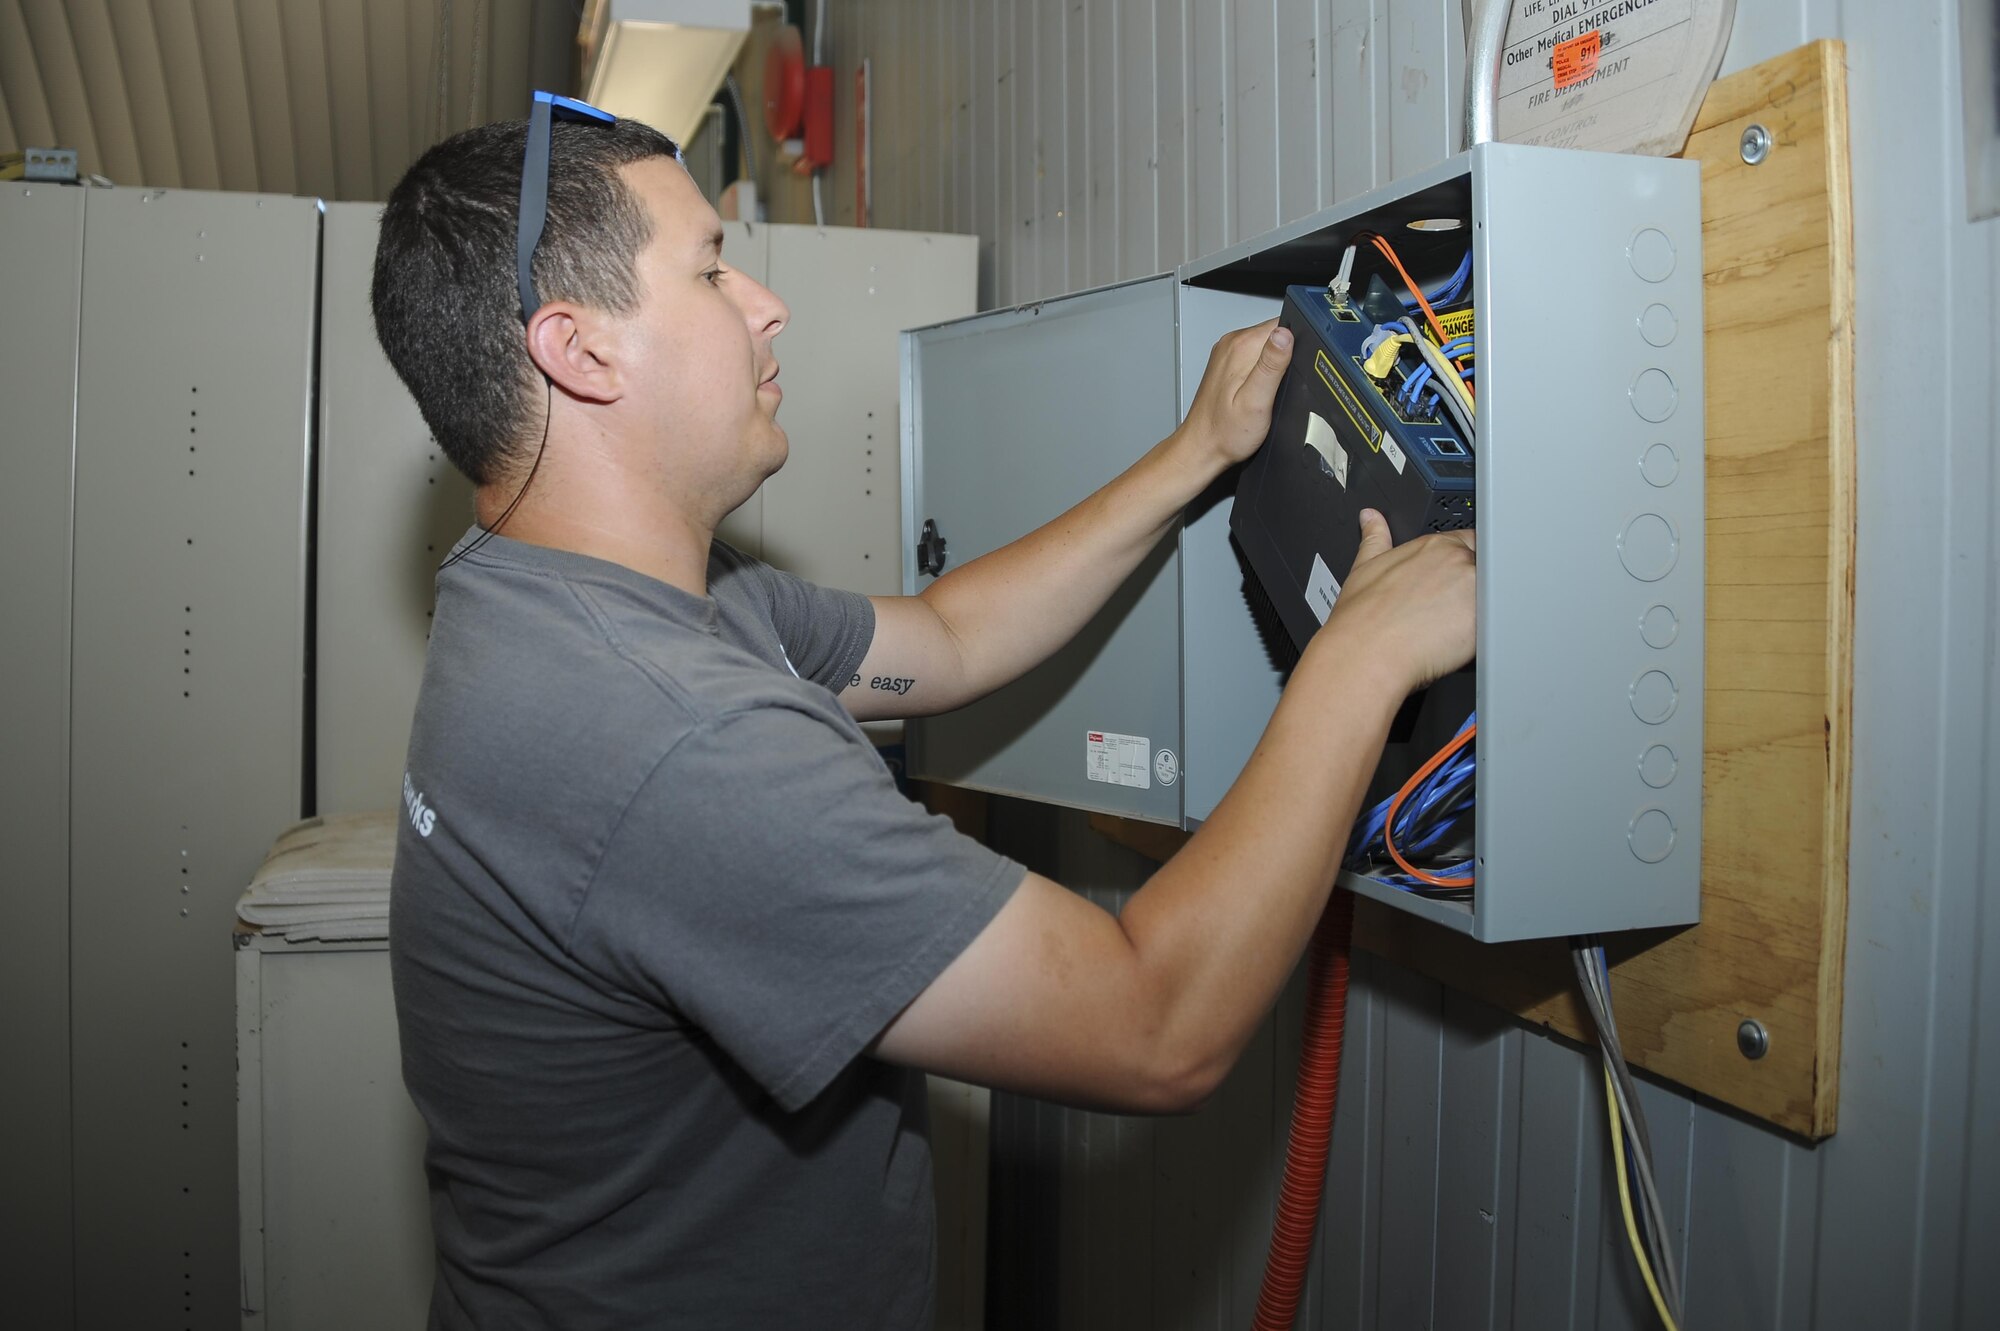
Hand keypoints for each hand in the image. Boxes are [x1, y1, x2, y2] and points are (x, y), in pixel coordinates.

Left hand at [1171, 318, 1294, 472]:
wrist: (1203, 447)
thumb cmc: (1225, 431)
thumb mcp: (1257, 400)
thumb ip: (1272, 365)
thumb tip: (1286, 334)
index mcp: (1242, 346)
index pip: (1283, 324)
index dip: (1297, 345)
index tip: (1290, 370)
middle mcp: (1232, 344)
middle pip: (1275, 334)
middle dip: (1285, 358)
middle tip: (1275, 387)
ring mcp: (1227, 353)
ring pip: (1266, 346)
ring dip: (1273, 366)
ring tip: (1264, 392)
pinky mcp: (1227, 364)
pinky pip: (1254, 357)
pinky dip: (1261, 372)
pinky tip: (1255, 392)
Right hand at [1317, 510, 1475, 691]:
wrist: (1365, 654)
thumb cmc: (1362, 620)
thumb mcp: (1364, 567)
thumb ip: (1374, 537)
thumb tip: (1371, 518)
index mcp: (1433, 545)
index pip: (1467, 541)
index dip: (1460, 564)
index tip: (1448, 582)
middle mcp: (1457, 561)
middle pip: (1484, 568)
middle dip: (1472, 586)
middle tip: (1447, 609)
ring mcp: (1474, 590)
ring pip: (1493, 596)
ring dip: (1481, 609)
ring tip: (1449, 628)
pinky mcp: (1484, 620)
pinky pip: (1496, 624)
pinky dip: (1484, 633)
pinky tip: (1455, 643)